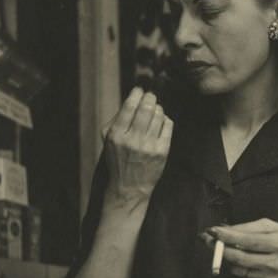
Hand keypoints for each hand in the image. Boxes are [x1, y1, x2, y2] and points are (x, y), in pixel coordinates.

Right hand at [101, 87, 172, 207]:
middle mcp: (133, 139)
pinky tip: (161, 122)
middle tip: (151, 95)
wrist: (129, 188)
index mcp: (116, 135)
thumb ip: (118, 119)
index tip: (140, 90)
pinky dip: (165, 120)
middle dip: (150, 97)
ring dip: (158, 108)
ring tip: (155, 110)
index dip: (136, 93)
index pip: (129, 106)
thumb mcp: (108, 140)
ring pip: (159, 115)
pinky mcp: (162, 151)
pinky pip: (168, 125)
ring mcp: (149, 146)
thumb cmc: (118, 160)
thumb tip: (133, 99)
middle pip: (146, 108)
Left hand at [203, 218, 277, 277]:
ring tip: (224, 246)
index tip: (213, 230)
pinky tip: (244, 258)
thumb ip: (251, 227)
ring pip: (238, 268)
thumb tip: (227, 229)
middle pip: (240, 257)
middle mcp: (275, 262)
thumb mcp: (275, 227)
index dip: (229, 236)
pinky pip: (243, 274)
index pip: (250, 240)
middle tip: (207, 239)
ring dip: (227, 257)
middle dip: (220, 248)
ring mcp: (268, 276)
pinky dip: (238, 266)